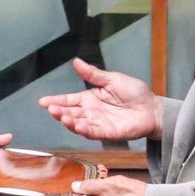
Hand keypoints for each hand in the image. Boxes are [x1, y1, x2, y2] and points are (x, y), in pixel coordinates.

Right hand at [38, 58, 161, 140]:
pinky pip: (93, 132)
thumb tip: (76, 62)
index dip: (56, 101)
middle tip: (51, 109)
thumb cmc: (134, 93)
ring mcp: (98, 123)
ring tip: (61, 116)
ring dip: (69, 121)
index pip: (69, 100)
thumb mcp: (112, 79)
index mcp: (90, 98)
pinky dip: (84, 130)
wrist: (152, 107)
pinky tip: (77, 125)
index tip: (42, 102)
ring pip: (79, 124)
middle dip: (59, 112)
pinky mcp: (108, 133)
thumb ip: (93, 74)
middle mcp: (91, 112)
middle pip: (71, 113)